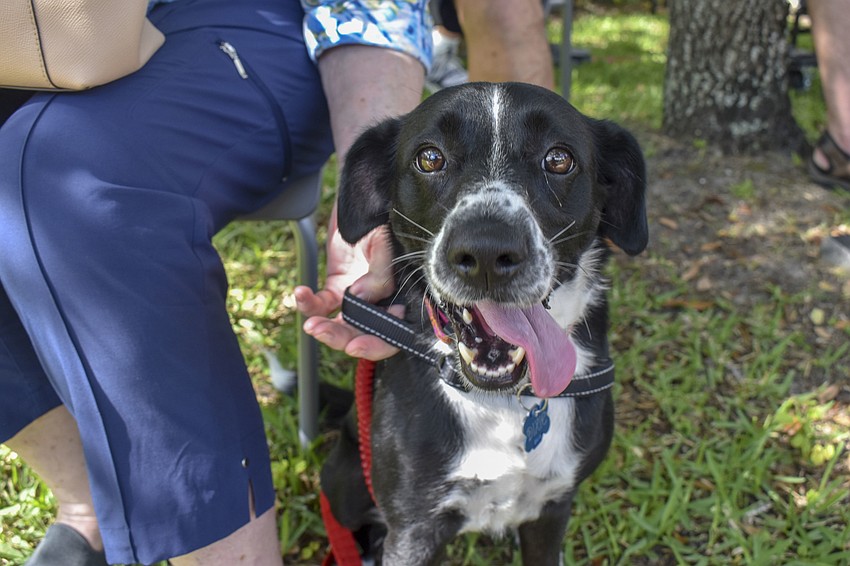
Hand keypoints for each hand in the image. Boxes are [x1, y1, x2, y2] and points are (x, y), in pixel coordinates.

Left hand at [295, 205, 402, 360]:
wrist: (363, 198)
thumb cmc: (384, 219)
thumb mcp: (387, 245)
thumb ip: (379, 275)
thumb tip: (360, 299)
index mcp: (402, 297)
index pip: (394, 333)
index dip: (376, 345)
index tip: (354, 346)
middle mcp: (382, 302)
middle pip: (363, 333)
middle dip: (341, 338)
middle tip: (321, 332)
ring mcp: (358, 297)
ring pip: (341, 325)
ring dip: (323, 328)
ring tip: (309, 324)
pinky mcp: (338, 287)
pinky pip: (322, 304)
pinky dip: (308, 303)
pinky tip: (300, 293)